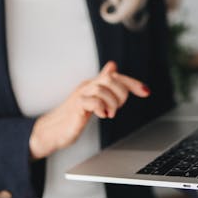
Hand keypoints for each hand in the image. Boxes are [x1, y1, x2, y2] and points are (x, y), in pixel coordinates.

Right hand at [29, 61, 149, 158]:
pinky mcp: (76, 107)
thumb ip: (103, 85)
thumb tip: (112, 66)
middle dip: (122, 94)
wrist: (52, 131)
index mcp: (93, 85)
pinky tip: (102, 115)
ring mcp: (80, 96)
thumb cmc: (72, 116)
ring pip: (103, 89)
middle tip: (117, 108)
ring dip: (112, 103)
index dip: (133, 83)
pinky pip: (92, 101)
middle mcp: (87, 87)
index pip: (116, 76)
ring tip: (109, 114)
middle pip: (111, 78)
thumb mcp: (92, 99)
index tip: (146, 91)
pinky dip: (101, 108)